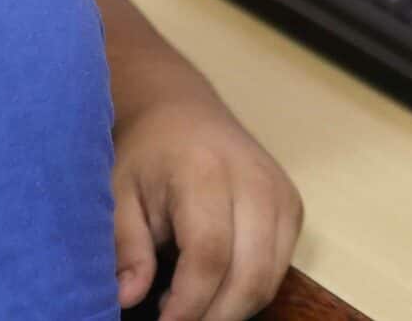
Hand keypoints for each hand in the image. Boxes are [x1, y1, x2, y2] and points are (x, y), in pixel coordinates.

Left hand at [111, 83, 303, 320]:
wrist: (183, 111)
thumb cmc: (146, 152)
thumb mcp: (118, 193)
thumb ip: (126, 247)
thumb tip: (127, 298)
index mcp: (205, 172)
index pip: (209, 256)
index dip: (188, 304)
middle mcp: (253, 181)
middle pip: (249, 275)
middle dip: (214, 316)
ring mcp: (280, 193)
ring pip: (269, 280)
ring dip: (232, 309)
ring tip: (190, 306)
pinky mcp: (292, 206)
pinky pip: (279, 268)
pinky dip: (249, 291)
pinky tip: (213, 288)